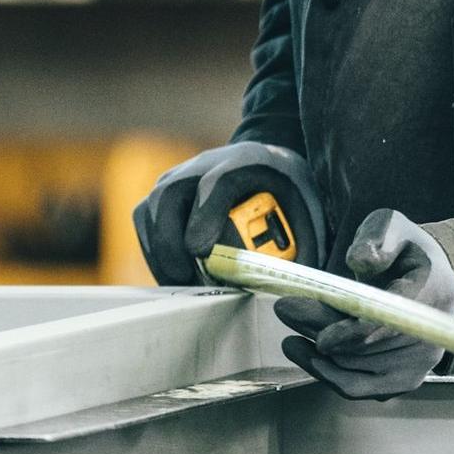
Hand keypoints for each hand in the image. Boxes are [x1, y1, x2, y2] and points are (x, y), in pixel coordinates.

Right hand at [132, 142, 324, 283]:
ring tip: (180, 283)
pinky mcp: (164, 195)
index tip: (201, 250)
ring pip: (150, 208)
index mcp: (246, 161)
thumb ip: (304, 247)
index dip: (205, 213)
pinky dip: (154, 251)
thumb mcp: (307, 211)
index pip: (217, 180)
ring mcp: (178, 177)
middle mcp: (204, 163)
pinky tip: (175, 274)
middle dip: (171, 239)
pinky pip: (145, 221)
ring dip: (159, 251)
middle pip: (171, 191)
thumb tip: (296, 292)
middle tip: (186, 278)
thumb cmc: (287, 192)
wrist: (267, 164)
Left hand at [275, 209, 453, 399]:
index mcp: (433, 290)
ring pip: (357, 368)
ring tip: (291, 333)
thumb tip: (360, 260)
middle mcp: (433, 334)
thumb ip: (377, 237)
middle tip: (286, 310)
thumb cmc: (404, 250)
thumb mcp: (391, 227)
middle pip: (367, 346)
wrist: (429, 277)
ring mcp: (420, 362)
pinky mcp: (404, 379)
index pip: (392, 322)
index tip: (320, 337)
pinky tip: (306, 355)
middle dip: (321, 330)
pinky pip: (360, 387)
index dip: (354, 333)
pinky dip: (328, 374)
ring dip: (318, 353)